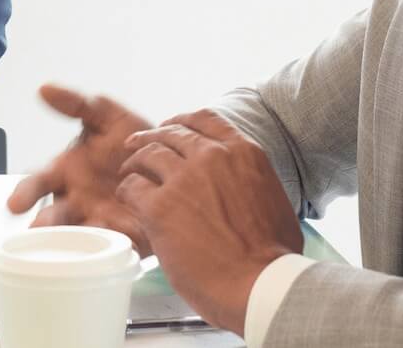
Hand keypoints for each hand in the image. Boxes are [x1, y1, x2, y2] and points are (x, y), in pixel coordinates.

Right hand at [6, 84, 153, 253]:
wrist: (174, 163)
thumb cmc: (131, 142)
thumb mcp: (107, 117)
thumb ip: (77, 104)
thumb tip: (44, 88)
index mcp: (66, 172)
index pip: (37, 182)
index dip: (25, 193)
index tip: (15, 204)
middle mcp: (77, 200)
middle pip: (53, 216)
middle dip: (44, 224)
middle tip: (36, 230)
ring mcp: (99, 220)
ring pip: (79, 236)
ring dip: (72, 241)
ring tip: (69, 245)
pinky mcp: (125, 236)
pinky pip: (113, 245)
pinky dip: (110, 246)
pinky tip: (109, 246)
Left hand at [116, 108, 302, 335]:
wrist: (260, 283)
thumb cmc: (274, 256)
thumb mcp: (275, 200)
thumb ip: (252, 184)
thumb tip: (243, 195)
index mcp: (243, 153)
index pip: (205, 120)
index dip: (182, 121)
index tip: (171, 126)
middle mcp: (211, 157)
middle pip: (172, 134)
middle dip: (153, 138)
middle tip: (139, 146)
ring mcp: (183, 179)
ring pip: (148, 154)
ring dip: (135, 162)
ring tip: (129, 171)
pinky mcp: (159, 206)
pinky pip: (132, 187)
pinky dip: (127, 191)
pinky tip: (128, 199)